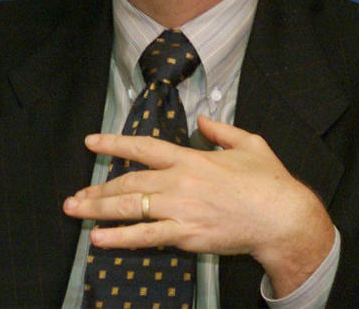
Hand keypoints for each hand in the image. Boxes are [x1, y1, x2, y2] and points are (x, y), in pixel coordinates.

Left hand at [62, 115, 333, 297]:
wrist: (284, 220)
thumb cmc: (269, 182)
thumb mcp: (249, 143)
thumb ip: (221, 131)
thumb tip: (202, 120)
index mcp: (191, 158)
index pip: (143, 147)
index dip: (113, 143)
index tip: (90, 142)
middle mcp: (179, 182)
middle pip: (128, 183)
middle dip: (97, 189)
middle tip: (74, 195)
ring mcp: (181, 210)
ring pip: (131, 208)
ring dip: (98, 210)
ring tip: (75, 211)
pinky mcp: (187, 236)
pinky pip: (147, 237)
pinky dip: (120, 238)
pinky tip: (99, 239)